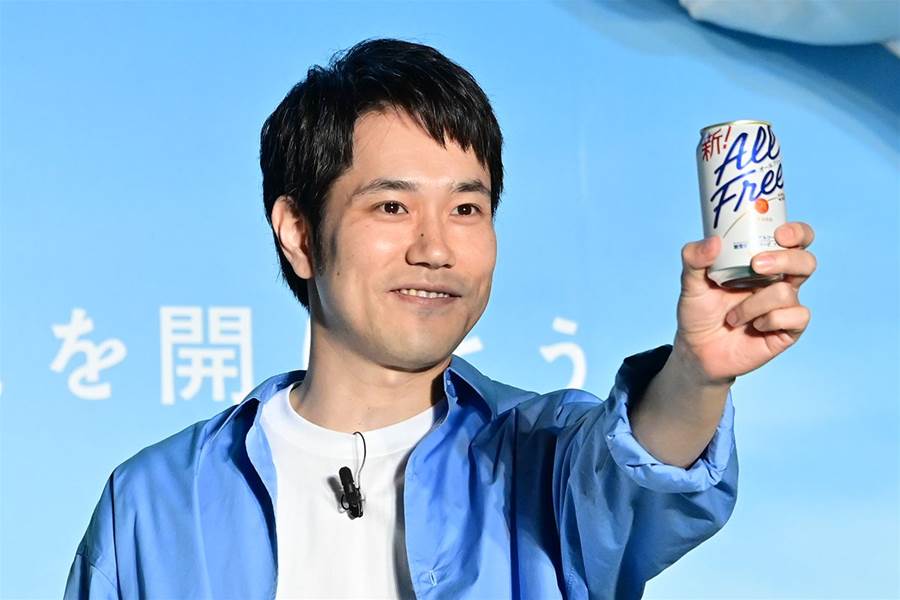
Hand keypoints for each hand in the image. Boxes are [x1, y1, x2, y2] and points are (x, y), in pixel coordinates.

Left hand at [673, 222, 816, 386]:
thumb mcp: (690, 283)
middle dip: (785, 259)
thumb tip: (714, 242)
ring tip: (733, 317)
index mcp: (761, 263)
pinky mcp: (789, 330)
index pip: (793, 240)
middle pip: (806, 261)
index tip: (780, 234)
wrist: (697, 351)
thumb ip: (694, 259)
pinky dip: (770, 319)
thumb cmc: (699, 313)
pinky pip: (797, 316)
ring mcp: (785, 306)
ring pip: (787, 291)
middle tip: (756, 265)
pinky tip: (754, 327)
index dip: (797, 233)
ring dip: (754, 304)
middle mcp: (778, 281)